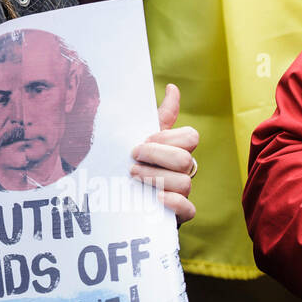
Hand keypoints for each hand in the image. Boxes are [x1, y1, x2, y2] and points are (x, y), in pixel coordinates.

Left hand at [131, 84, 197, 224]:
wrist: (110, 195)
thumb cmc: (129, 161)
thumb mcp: (139, 137)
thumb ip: (159, 116)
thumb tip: (172, 87)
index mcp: (176, 149)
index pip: (190, 136)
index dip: (166, 138)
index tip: (142, 140)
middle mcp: (182, 170)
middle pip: (185, 159)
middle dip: (156, 156)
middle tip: (132, 158)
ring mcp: (181, 193)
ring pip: (184, 182)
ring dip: (155, 178)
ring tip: (133, 177)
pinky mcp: (177, 215)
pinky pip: (190, 209)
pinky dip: (174, 203)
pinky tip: (156, 198)